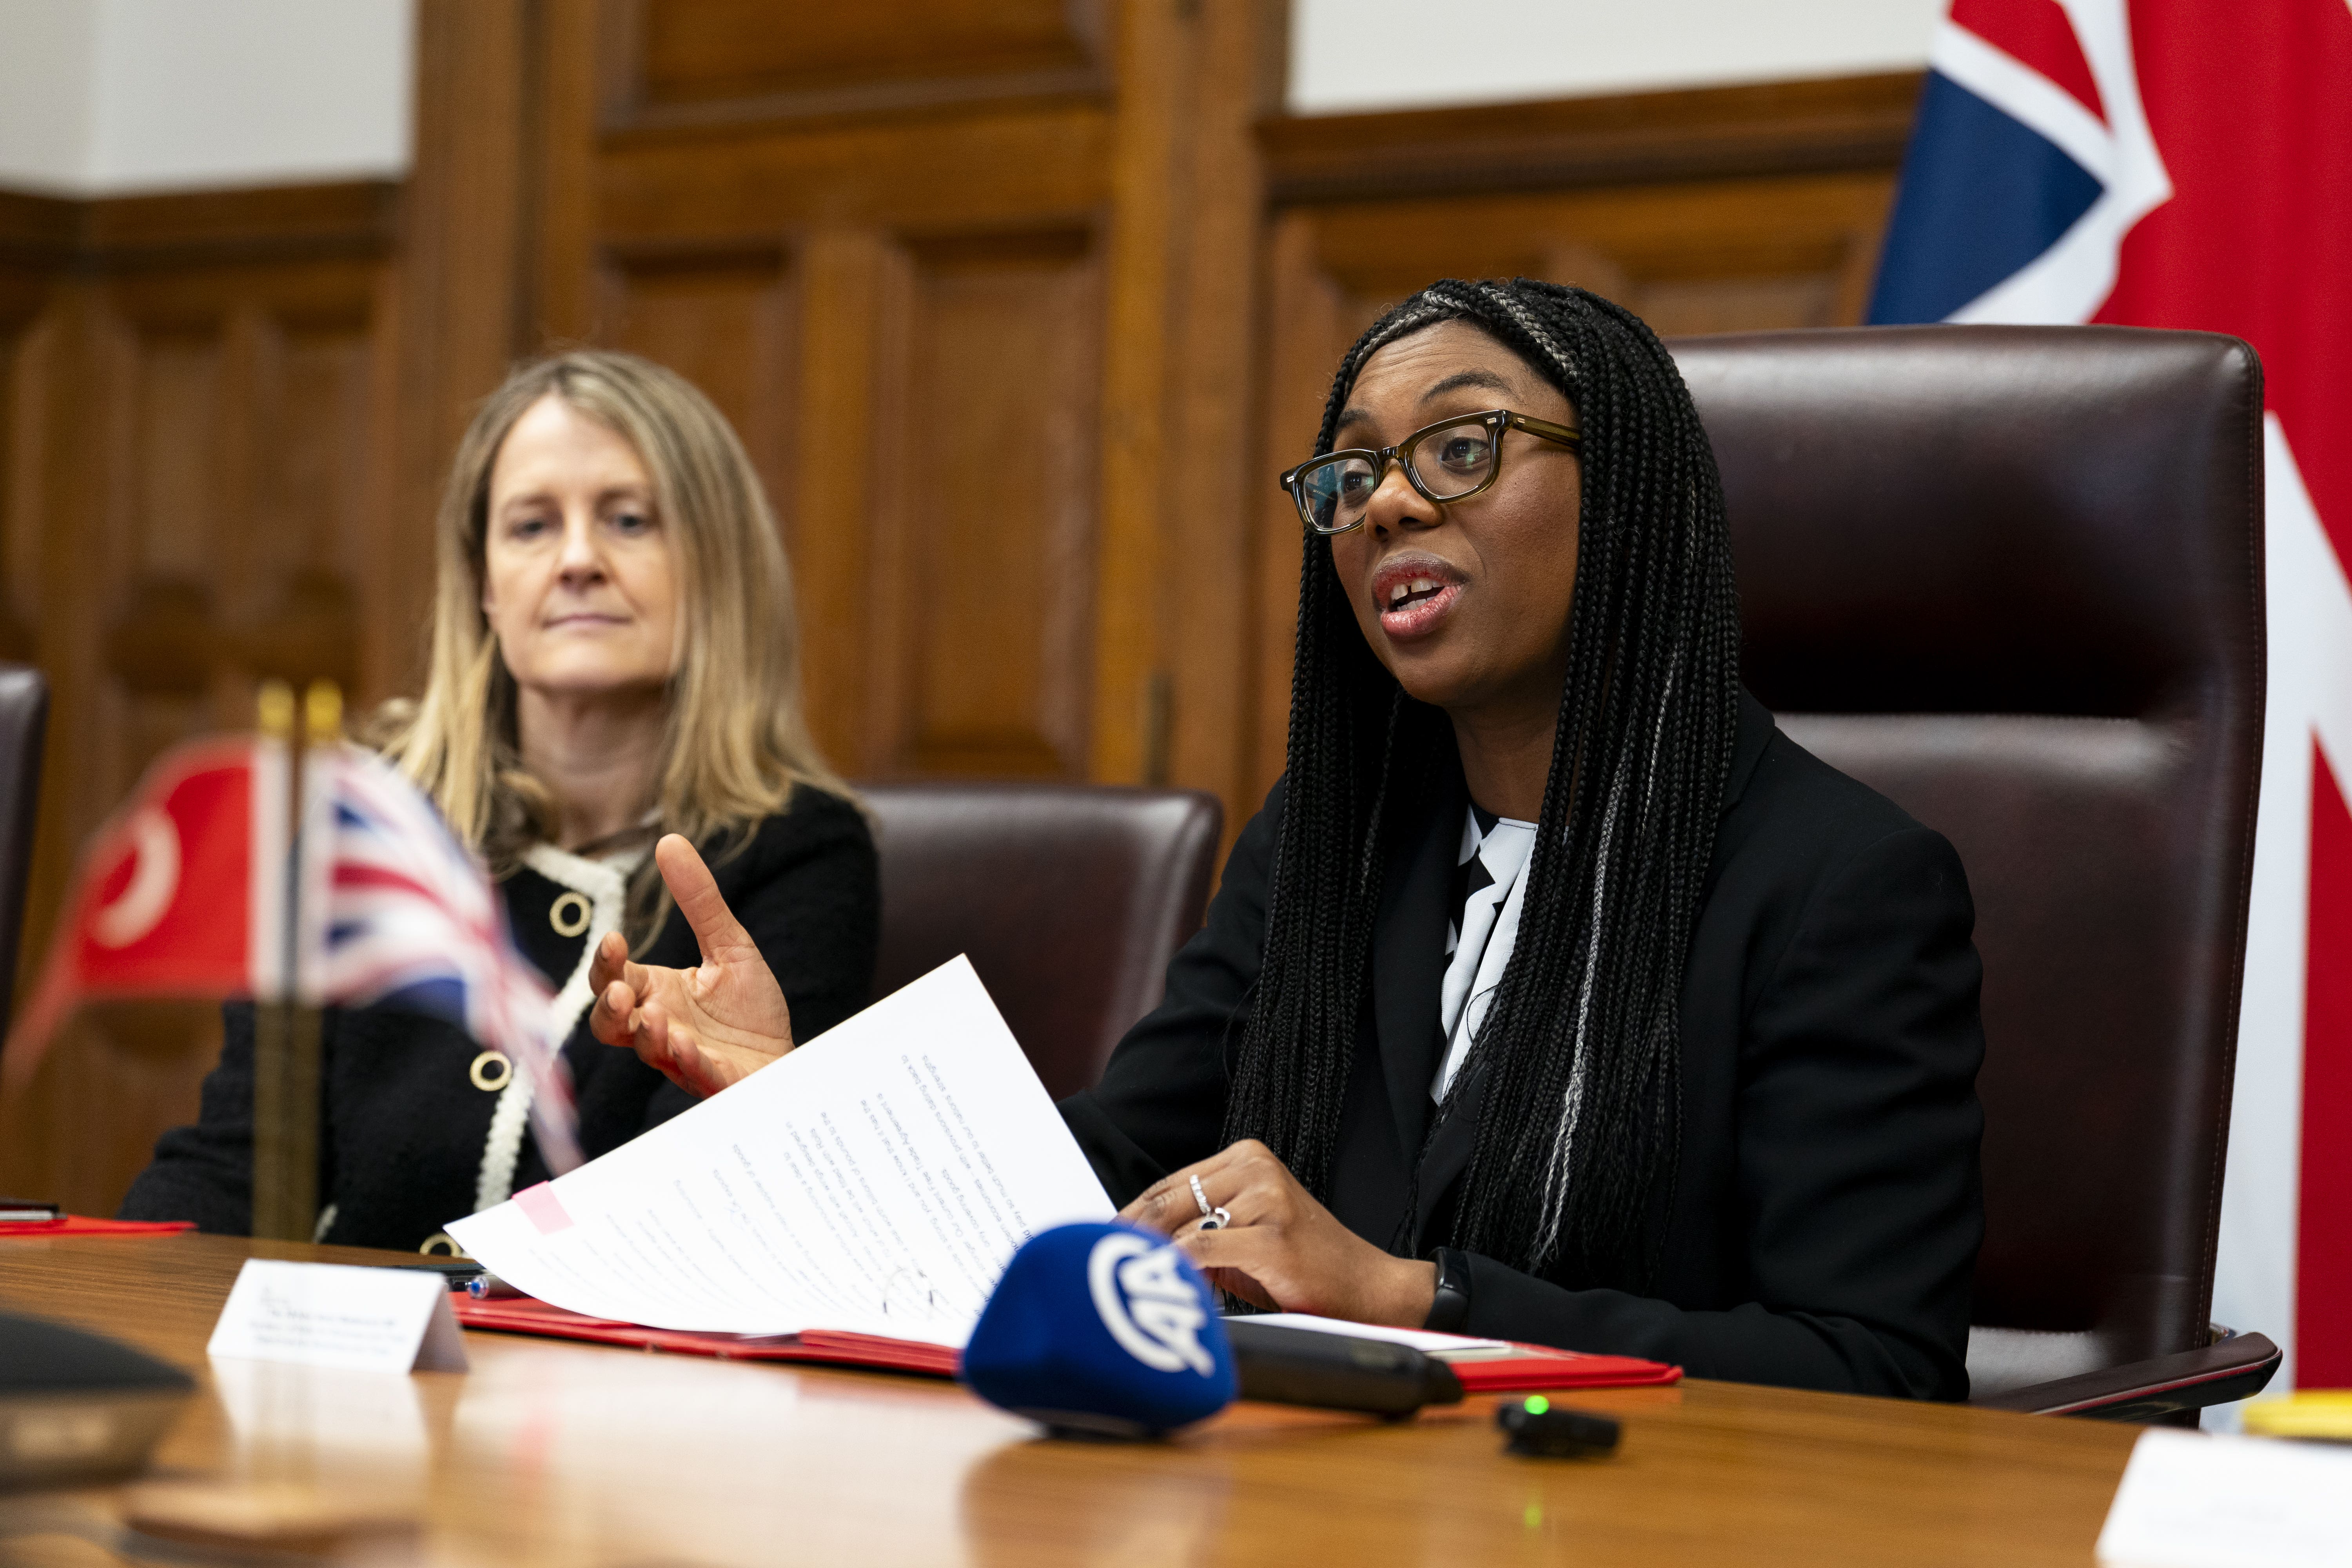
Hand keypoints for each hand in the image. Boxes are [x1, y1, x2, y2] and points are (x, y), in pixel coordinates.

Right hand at [587, 834, 793, 1097]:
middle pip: (609, 1022)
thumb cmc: (750, 1007)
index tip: (615, 939)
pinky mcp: (712, 1080)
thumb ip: (700, 900)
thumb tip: (668, 839)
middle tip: (621, 993)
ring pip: (646, 1051)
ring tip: (655, 1017)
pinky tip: (688, 1046)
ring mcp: (682, 1057)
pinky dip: (687, 1061)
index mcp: (656, 993)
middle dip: (608, 1009)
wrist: (784, 1055)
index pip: (614, 979)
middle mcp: (658, 1026)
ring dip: (646, 1035)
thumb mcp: (730, 944)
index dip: (606, 964)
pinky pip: (692, 1074)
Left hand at [1119, 1139, 1438, 1327]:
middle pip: (1168, 1198)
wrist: (1368, 1288)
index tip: (1099, 1239)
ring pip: (1180, 1223)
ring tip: (1128, 1282)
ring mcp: (1265, 1197)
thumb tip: (1134, 1240)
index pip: (1170, 1183)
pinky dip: (1177, 1269)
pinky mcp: (1271, 1233)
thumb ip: (1200, 1224)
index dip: (1131, 1213)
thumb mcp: (1246, 1232)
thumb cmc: (1302, 1267)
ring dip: (1151, 1256)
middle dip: (1129, 1233)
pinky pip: (1201, 1249)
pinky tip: (1167, 1287)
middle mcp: (1255, 1167)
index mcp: (1247, 1157)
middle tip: (1098, 1262)